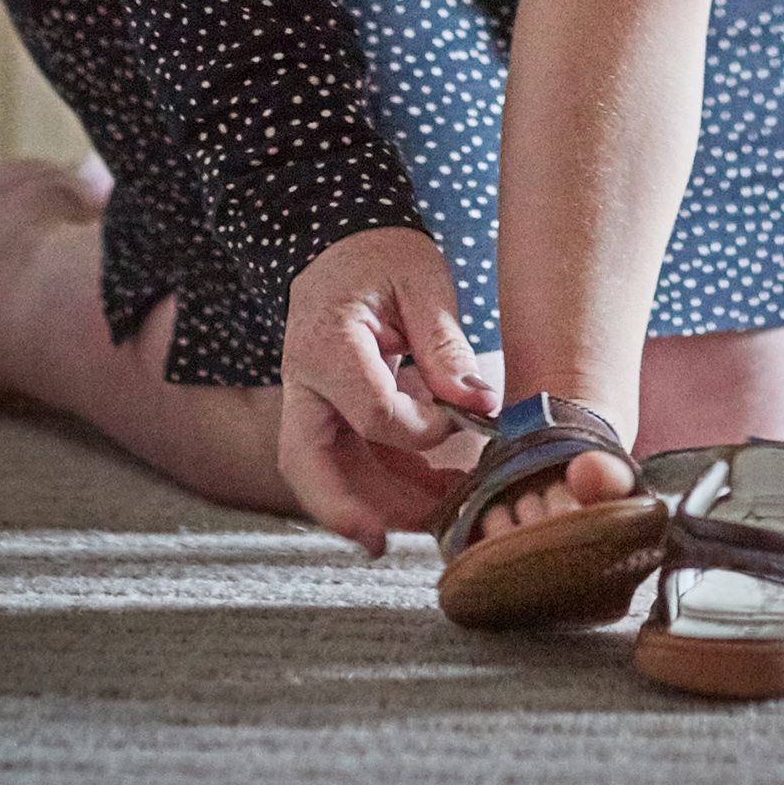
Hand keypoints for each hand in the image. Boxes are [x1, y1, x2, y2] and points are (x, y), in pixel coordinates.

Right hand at [273, 225, 495, 553]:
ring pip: (323, 471)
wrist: (343, 240)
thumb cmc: (383, 255)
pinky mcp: (324, 412)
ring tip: (436, 519)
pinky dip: (383, 484)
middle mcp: (303, 379)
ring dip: (374, 504)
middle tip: (384, 544)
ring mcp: (308, 400)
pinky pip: (346, 460)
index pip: (368, 412)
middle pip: (307, 462)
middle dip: (344, 509)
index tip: (462, 422)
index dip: (420, 431)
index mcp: (326, 343)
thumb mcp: (422, 282)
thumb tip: (480, 404)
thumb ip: (445, 345)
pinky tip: (431, 494)